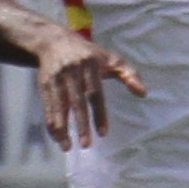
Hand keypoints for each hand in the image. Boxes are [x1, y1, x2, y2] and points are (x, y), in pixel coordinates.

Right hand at [31, 30, 143, 146]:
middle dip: (81, 124)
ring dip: (62, 128)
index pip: (95, 93)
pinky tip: (56, 137)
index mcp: (90, 66)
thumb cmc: (88, 54)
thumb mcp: (110, 59)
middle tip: (86, 145)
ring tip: (67, 147)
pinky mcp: (44, 84)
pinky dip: (51, 122)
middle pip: (77, 101)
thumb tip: (144, 93)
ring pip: (59, 106)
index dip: (99, 114)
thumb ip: (129, 74)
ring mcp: (56, 78)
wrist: (54, 40)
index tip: (103, 134)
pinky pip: (47, 106)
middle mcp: (72, 71)